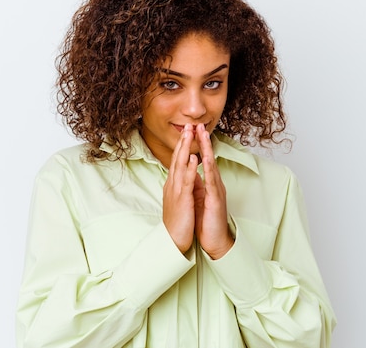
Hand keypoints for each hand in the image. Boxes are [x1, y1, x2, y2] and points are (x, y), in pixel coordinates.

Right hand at [162, 124, 197, 252]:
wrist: (173, 241)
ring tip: (189, 134)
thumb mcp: (179, 200)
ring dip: (184, 148)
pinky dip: (188, 168)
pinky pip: (185, 181)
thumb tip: (186, 175)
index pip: (177, 160)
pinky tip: (192, 158)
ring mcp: (175, 191)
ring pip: (179, 165)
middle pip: (177, 158)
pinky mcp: (181, 200)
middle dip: (183, 141)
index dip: (182, 145)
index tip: (188, 132)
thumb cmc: (178, 222)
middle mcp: (172, 185)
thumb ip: (182, 186)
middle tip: (188, 125)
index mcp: (173, 185)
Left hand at [194, 123, 233, 258]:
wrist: (214, 241)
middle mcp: (214, 184)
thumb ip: (197, 184)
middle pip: (209, 157)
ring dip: (208, 149)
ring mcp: (217, 190)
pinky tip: (206, 159)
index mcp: (208, 183)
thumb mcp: (200, 198)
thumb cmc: (207, 221)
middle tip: (199, 124)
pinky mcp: (217, 199)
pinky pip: (212, 182)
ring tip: (203, 135)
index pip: (203, 159)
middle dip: (204, 141)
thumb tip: (192, 172)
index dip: (198, 145)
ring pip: (212, 165)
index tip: (193, 130)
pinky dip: (209, 169)